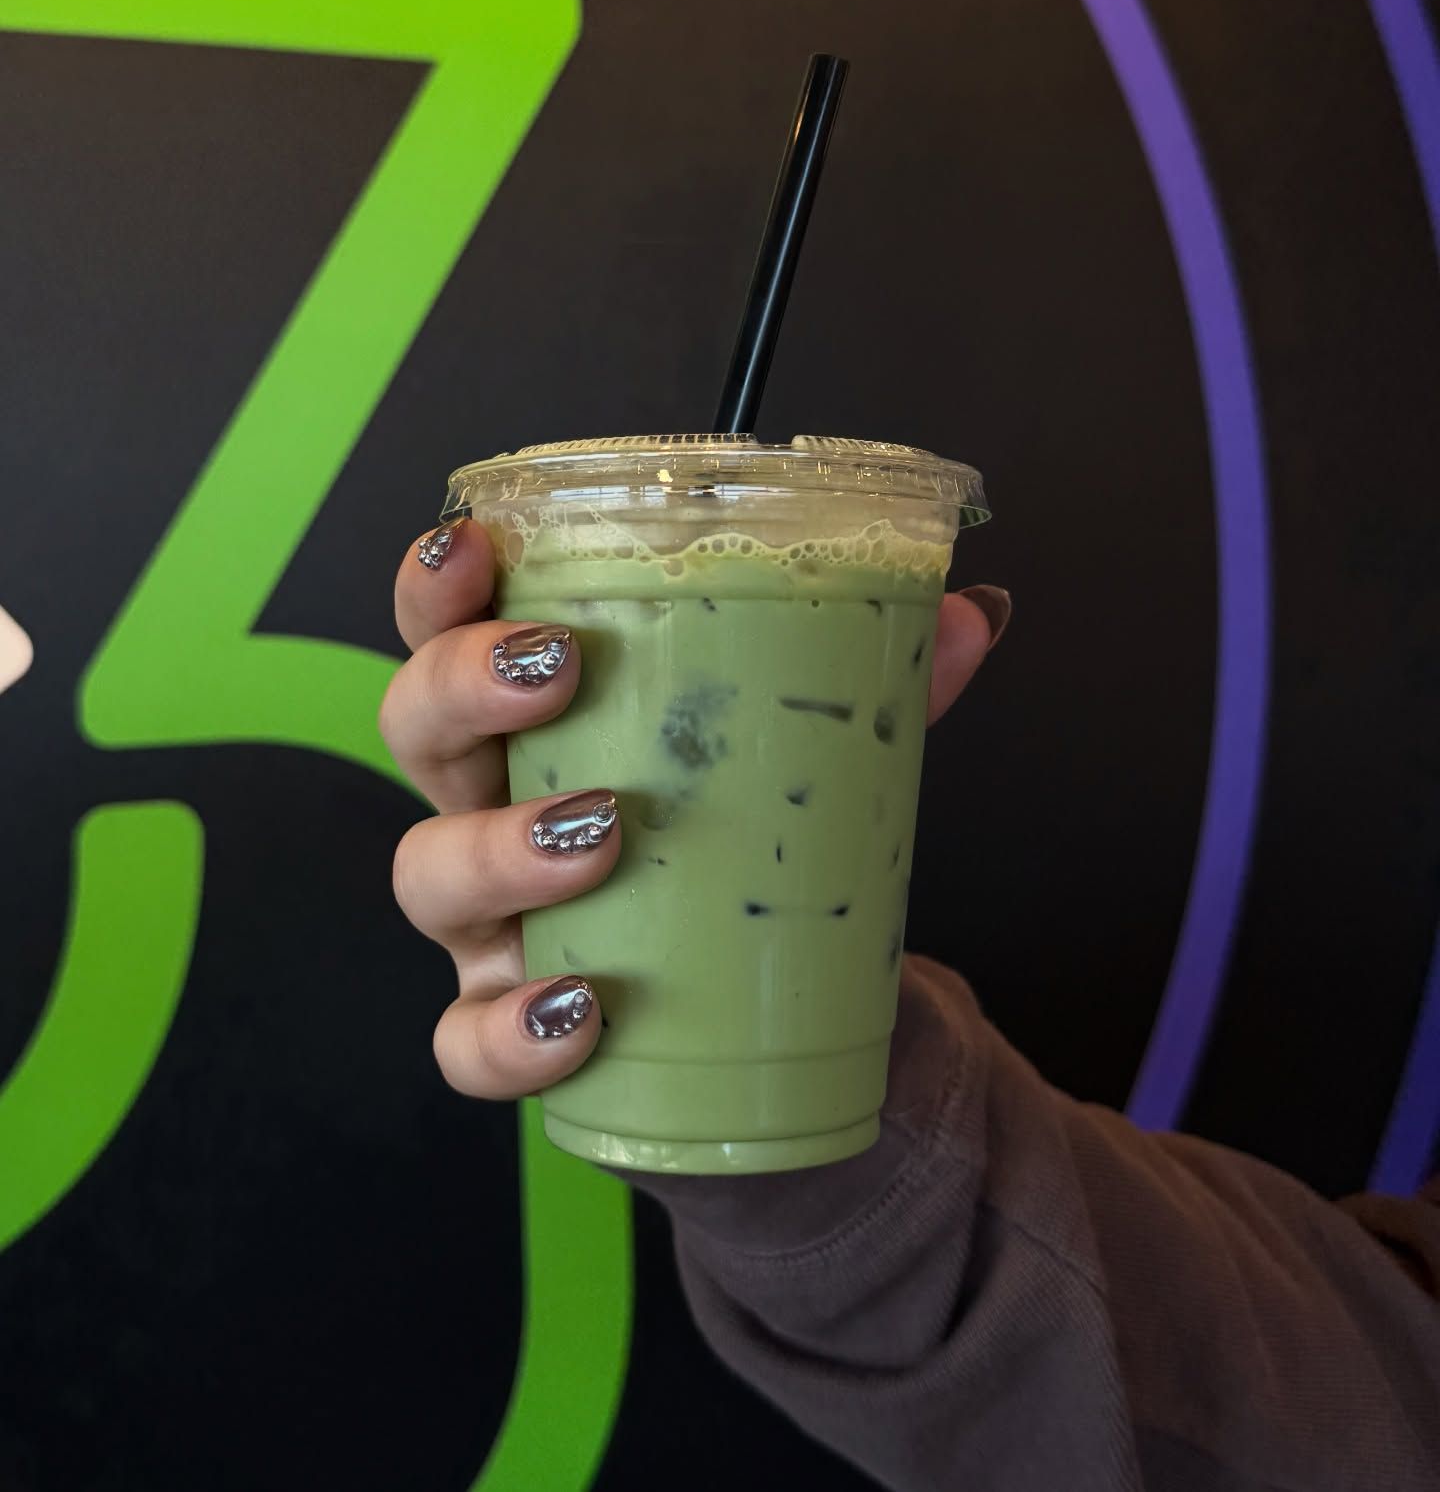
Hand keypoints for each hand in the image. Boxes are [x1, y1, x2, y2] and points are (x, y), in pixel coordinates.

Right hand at [379, 519, 1008, 1102]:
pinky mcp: (510, 1031)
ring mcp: (490, 926)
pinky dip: (509, 1032)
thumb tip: (977, 615)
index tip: (472, 545)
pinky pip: (465, 1044)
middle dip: (460, 687)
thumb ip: (881, 691)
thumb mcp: (810, 764)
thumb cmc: (752, 859)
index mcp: (542, 725)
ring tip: (604, 832)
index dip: (437, 588)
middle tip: (556, 670)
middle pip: (414, 733)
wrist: (774, 1021)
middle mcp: (491, 811)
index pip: (451, 635)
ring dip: (501, 847)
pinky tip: (582, 1009)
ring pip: (426, 878)